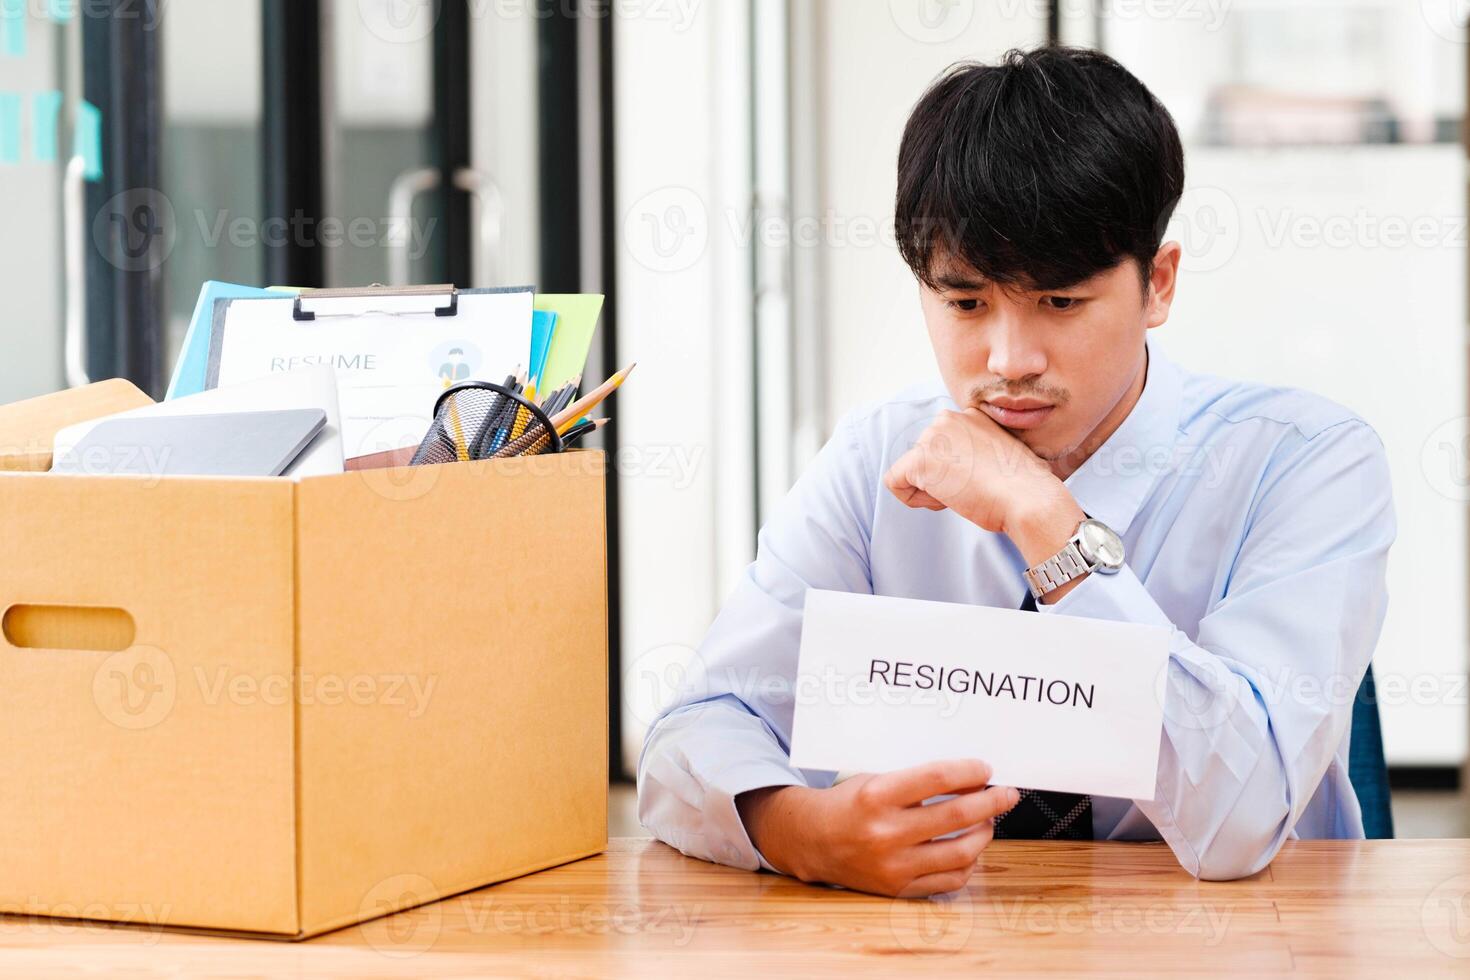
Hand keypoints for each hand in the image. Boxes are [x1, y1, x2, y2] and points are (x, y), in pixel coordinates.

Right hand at [736, 759, 1019, 896]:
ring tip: (989, 820)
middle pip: (957, 815)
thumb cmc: (849, 803)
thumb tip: (969, 777)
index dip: (969, 771)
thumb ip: (916, 780)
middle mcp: (886, 832)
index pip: (937, 778)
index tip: (986, 768)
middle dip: (991, 801)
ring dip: (984, 833)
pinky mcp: (899, 888)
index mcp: (877, 796)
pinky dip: (967, 863)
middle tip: (1006, 793)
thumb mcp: (874, 779)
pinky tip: (970, 847)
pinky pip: (949, 879)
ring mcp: (893, 865)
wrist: (814, 841)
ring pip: (961, 852)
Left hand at [884, 409, 1087, 594]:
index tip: (983, 480)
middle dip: (943, 480)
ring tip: (965, 493)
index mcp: (970, 415)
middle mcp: (948, 418)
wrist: (1029, 499)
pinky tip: (945, 501)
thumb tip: (964, 469)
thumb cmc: (1025, 487)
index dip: (959, 472)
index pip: (944, 447)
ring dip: (933, 491)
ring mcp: (932, 437)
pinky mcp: (919, 460)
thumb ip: (977, 453)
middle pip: (926, 458)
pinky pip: (894, 483)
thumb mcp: (1001, 456)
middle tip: (974, 489)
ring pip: (911, 472)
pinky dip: (914, 500)